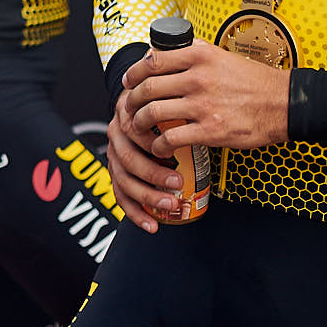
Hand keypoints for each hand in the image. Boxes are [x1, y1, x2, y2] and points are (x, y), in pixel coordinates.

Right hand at [106, 85, 178, 232]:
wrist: (144, 107)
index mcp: (127, 115)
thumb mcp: (170, 99)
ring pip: (122, 180)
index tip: (175, 152)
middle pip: (128, 158)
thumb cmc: (164, 106)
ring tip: (170, 204)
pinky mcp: (116, 173)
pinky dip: (135, 213)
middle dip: (153, 173)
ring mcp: (114, 156)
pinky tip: (151, 226)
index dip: (151, 143)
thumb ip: (181, 103)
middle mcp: (116, 136)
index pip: (133, 130)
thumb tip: (212, 110)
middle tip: (177, 182)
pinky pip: (120, 195)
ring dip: (146, 196)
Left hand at [123, 38, 289, 152]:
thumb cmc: (256, 81)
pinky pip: (172, 138)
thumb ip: (196, 51)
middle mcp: (198, 78)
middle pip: (147, 88)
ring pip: (154, 112)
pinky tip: (159, 146)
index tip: (127, 81)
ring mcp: (203, 105)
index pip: (152, 61)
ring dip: (139, 122)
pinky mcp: (211, 130)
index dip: (133, 73)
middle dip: (131, 100)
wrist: (286, 104)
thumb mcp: (223, 55)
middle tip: (128, 106)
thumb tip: (168, 47)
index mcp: (199, 57)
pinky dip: (159, 144)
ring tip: (138, 126)